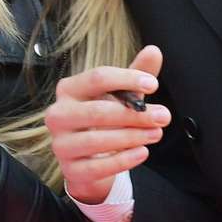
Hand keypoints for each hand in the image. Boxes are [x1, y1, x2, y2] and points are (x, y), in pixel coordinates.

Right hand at [45, 46, 168, 204]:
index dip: (127, 79)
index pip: (97, 78)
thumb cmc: (104, 120)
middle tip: (163, 116)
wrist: (88, 161)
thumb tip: (154, 51)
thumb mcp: (120, 95)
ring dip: (132, 136)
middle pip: (97, 111)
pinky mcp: (70, 170)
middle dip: (134, 114)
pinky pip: (97, 167)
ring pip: (96, 140)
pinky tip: (142, 152)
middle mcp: (59, 114)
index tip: (153, 85)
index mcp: (69, 89)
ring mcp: (61, 144)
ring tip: (156, 133)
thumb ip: (136, 74)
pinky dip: (123, 160)